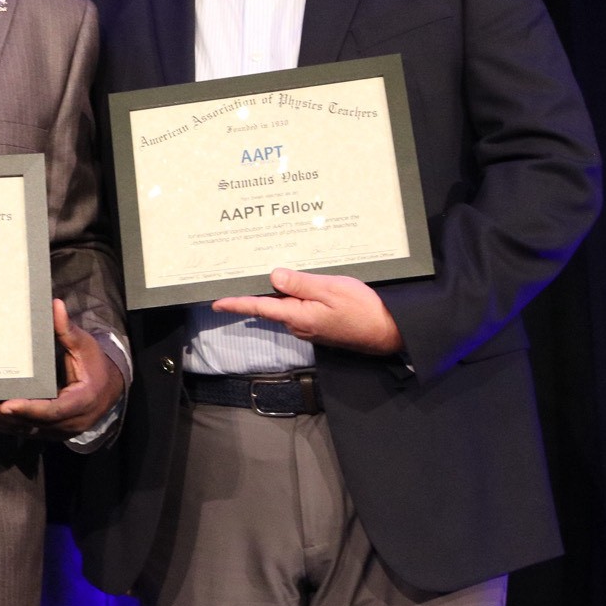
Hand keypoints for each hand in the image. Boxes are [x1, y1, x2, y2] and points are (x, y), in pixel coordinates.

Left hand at [0, 299, 122, 438]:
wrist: (108, 387)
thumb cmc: (94, 364)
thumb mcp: (84, 345)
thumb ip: (67, 330)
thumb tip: (55, 305)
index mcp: (83, 400)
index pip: (54, 408)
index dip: (30, 408)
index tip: (6, 405)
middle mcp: (73, 421)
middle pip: (35, 423)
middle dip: (6, 417)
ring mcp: (62, 430)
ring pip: (29, 430)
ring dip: (2, 424)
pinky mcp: (52, 432)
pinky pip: (28, 431)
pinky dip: (7, 427)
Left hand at [210, 268, 403, 353]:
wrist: (389, 332)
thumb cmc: (364, 310)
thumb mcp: (331, 290)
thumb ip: (300, 283)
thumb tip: (273, 276)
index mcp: (297, 315)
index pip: (259, 308)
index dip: (237, 303)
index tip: (216, 302)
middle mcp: (299, 324)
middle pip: (270, 306)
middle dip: (255, 292)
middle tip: (239, 275)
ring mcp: (309, 326)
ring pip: (285, 306)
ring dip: (276, 292)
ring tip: (266, 273)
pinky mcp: (320, 325)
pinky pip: (299, 308)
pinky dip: (293, 296)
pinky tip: (295, 283)